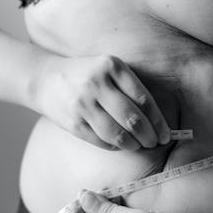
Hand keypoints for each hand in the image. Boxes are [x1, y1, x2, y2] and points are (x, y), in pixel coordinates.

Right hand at [32, 54, 169, 149]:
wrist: (45, 79)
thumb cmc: (87, 76)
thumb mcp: (108, 69)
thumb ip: (130, 88)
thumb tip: (156, 121)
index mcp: (111, 66)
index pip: (143, 99)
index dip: (158, 121)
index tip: (166, 133)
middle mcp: (97, 84)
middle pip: (133, 118)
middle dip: (149, 136)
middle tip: (155, 143)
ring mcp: (83, 104)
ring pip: (117, 134)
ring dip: (133, 144)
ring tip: (139, 146)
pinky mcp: (73, 122)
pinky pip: (101, 141)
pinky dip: (115, 146)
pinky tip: (121, 145)